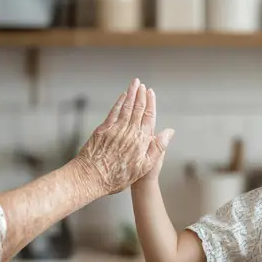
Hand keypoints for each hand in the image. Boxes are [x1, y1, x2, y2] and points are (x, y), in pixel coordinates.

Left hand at [75, 78, 174, 194]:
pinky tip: (122, 96)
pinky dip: (119, 102)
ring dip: (131, 94)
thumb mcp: (144, 167)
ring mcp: (115, 128)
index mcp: (141, 140)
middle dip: (141, 95)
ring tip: (135, 84)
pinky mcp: (103, 129)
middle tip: (143, 85)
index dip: (151, 104)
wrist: (92, 177)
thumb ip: (157, 148)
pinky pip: (113, 111)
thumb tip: (169, 133)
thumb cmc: (118, 176)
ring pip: (126, 107)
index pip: (148, 117)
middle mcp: (129, 131)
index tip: (152, 93)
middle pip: (137, 109)